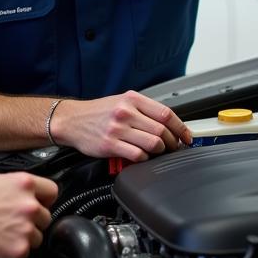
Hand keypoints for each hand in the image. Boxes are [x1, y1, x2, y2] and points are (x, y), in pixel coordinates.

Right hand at [0, 172, 57, 257]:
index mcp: (24, 184)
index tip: (39, 206)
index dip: (44, 201)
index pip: (52, 192)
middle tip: (12, 223)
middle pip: (46, 217)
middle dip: (32, 221)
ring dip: (24, 238)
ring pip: (38, 237)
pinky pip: (26, 252)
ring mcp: (26, 227)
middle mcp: (29, 205)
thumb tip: (23, 192)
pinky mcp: (19, 248)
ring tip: (2, 234)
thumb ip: (15, 187)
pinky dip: (14, 251)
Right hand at [49, 90, 191, 163]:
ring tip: (157, 152)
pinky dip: (144, 159)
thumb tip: (168, 124)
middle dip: (172, 142)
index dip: (181, 127)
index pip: (166, 113)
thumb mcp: (121, 102)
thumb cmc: (96, 113)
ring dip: (159, 151)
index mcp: (132, 99)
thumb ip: (143, 110)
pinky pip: (137, 155)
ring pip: (153, 144)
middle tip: (172, 147)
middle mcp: (125, 112)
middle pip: (162, 130)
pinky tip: (141, 156)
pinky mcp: (110, 145)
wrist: (70, 120)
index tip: (186, 137)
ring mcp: (117, 129)